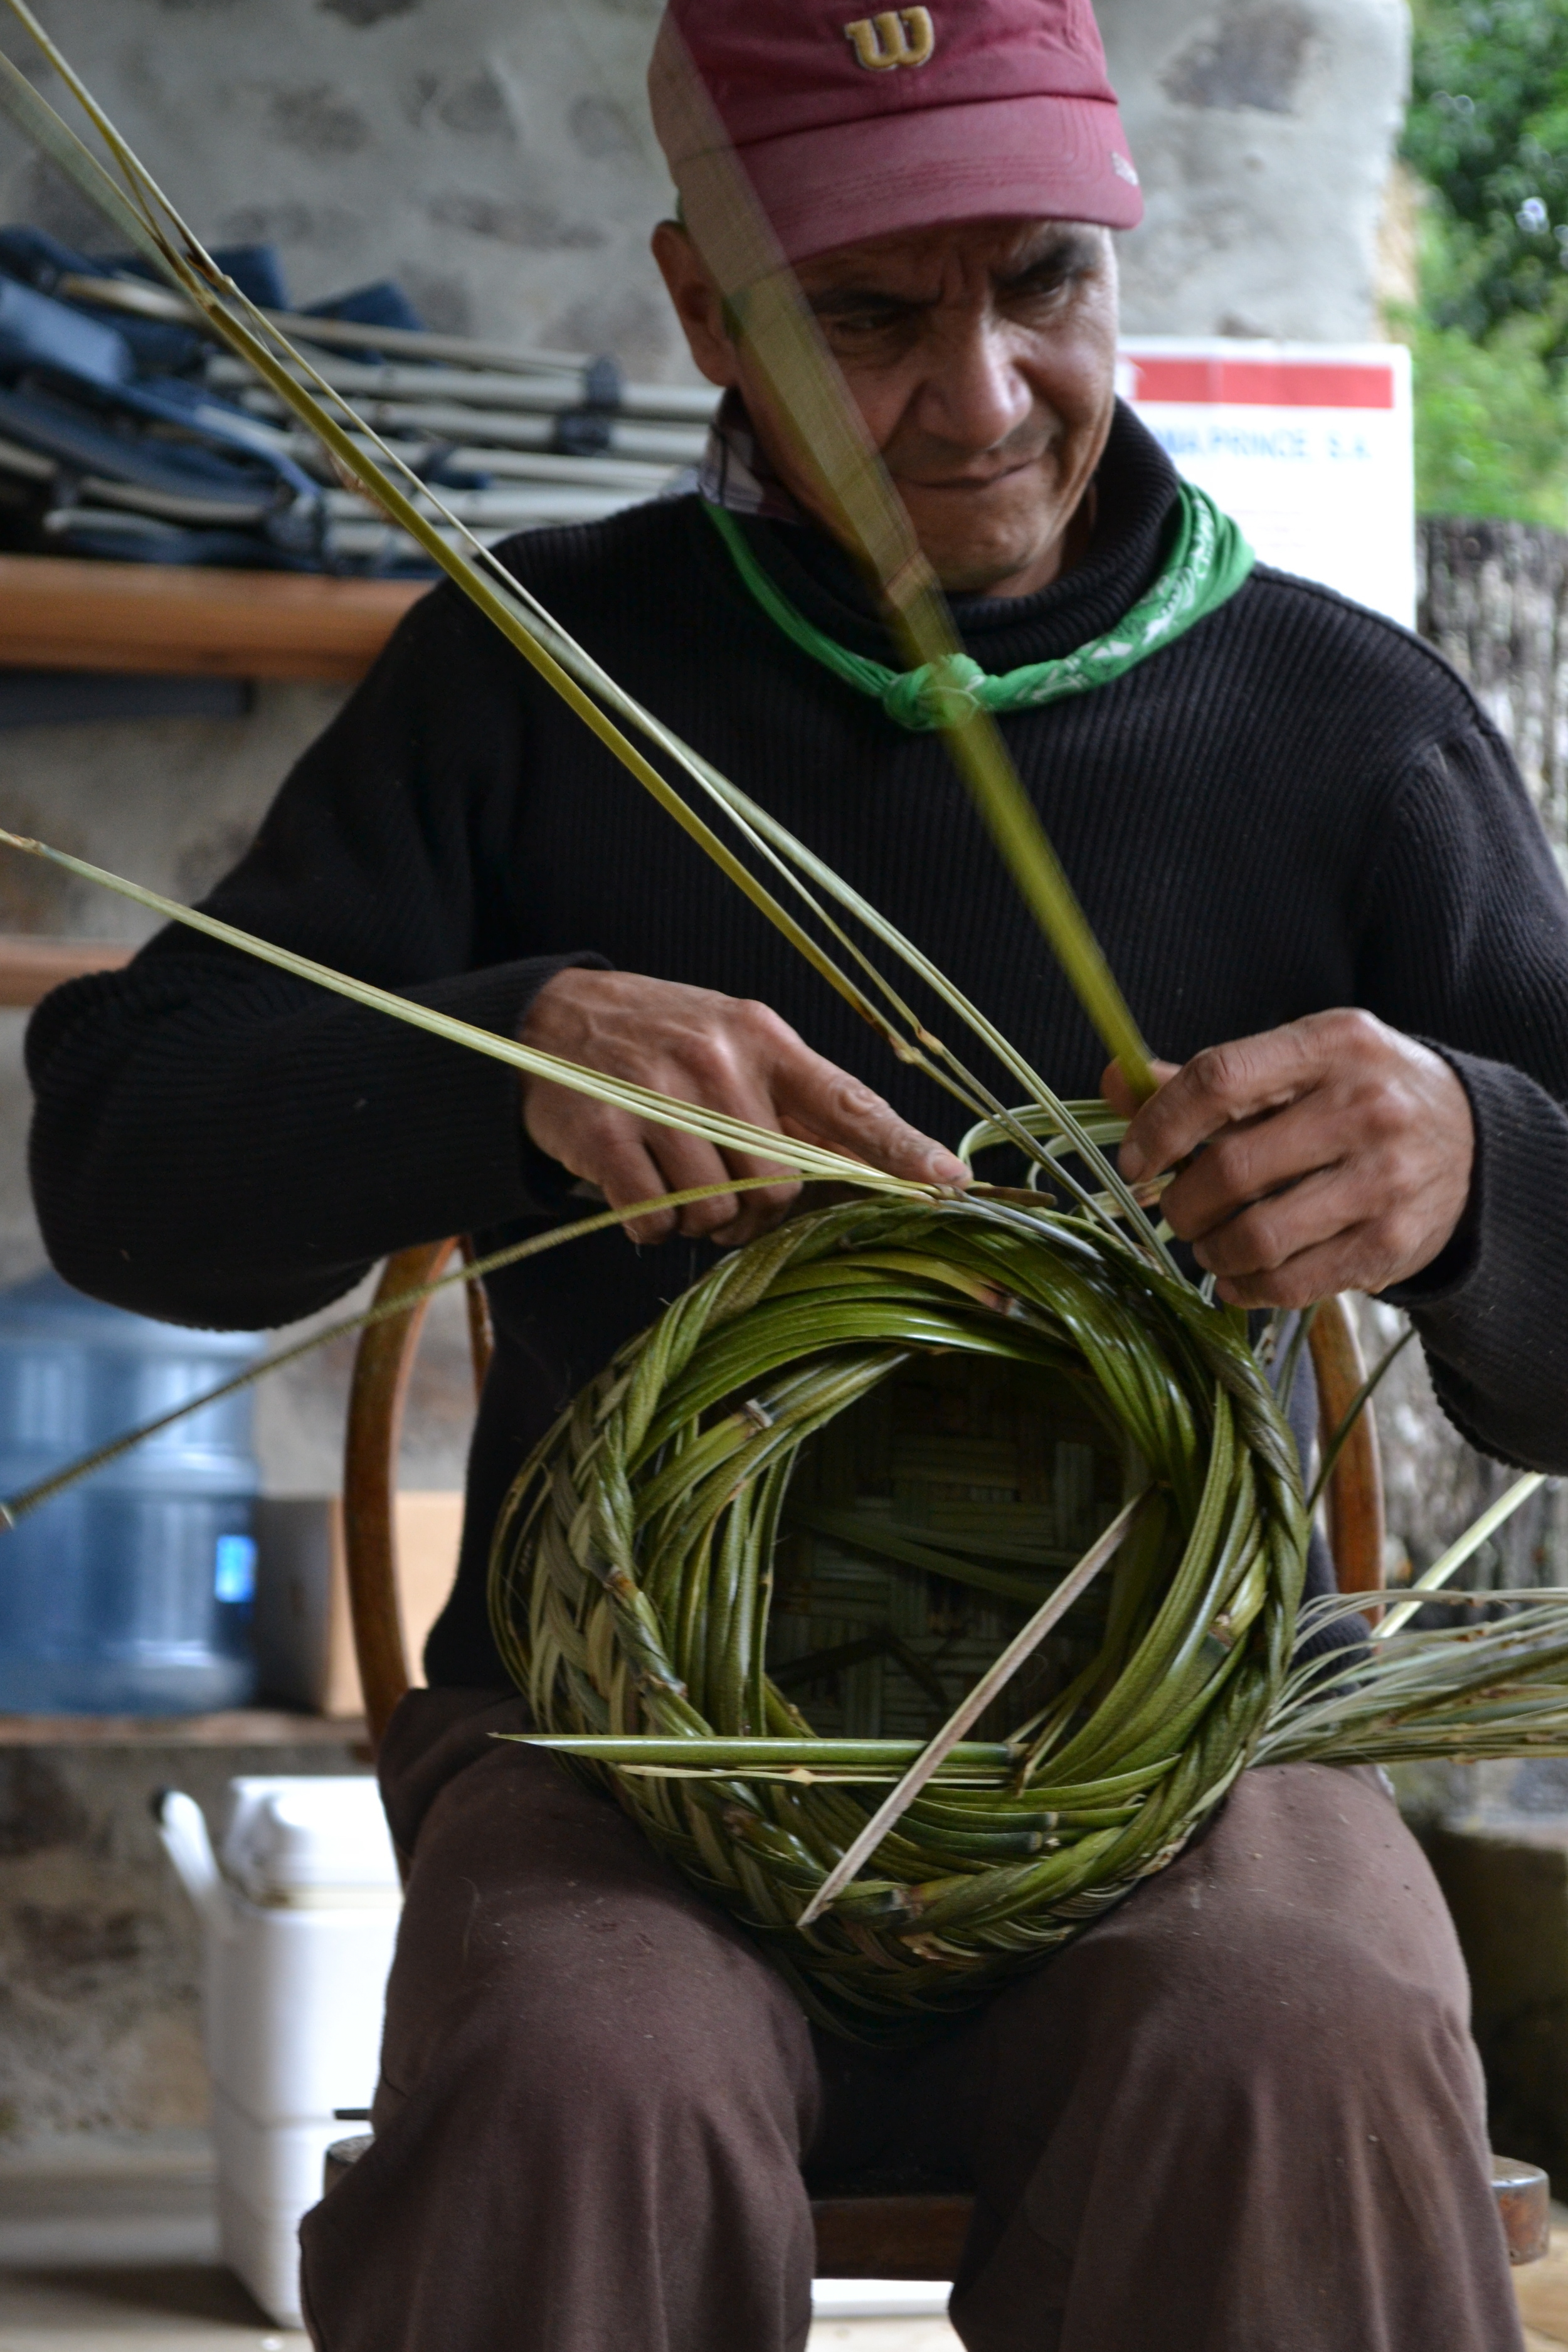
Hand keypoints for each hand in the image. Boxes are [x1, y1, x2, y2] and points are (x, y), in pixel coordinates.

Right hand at [520, 969, 968, 1246]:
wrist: (544, 1022)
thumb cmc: (658, 1042)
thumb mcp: (733, 1045)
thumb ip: (794, 1102)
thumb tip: (870, 1167)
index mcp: (765, 1039)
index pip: (849, 1103)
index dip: (903, 1150)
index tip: (950, 1183)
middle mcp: (718, 1063)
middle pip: (780, 1185)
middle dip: (757, 1210)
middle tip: (723, 1188)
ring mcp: (659, 1097)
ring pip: (718, 1211)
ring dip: (700, 1219)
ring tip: (675, 1179)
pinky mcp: (605, 1135)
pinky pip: (657, 1220)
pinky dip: (652, 1226)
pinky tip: (639, 1192)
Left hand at [1101, 1010, 1474, 1307]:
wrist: (1471, 1138)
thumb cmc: (1357, 1095)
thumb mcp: (1299, 1064)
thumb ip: (1211, 1080)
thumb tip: (1117, 1079)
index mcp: (1331, 1045)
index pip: (1220, 1080)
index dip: (1159, 1125)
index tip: (1137, 1160)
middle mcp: (1365, 1106)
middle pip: (1232, 1167)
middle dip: (1182, 1202)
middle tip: (1175, 1210)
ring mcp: (1384, 1178)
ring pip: (1258, 1235)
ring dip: (1210, 1251)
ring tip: (1207, 1244)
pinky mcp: (1392, 1241)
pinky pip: (1294, 1281)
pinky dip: (1247, 1288)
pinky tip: (1236, 1278)